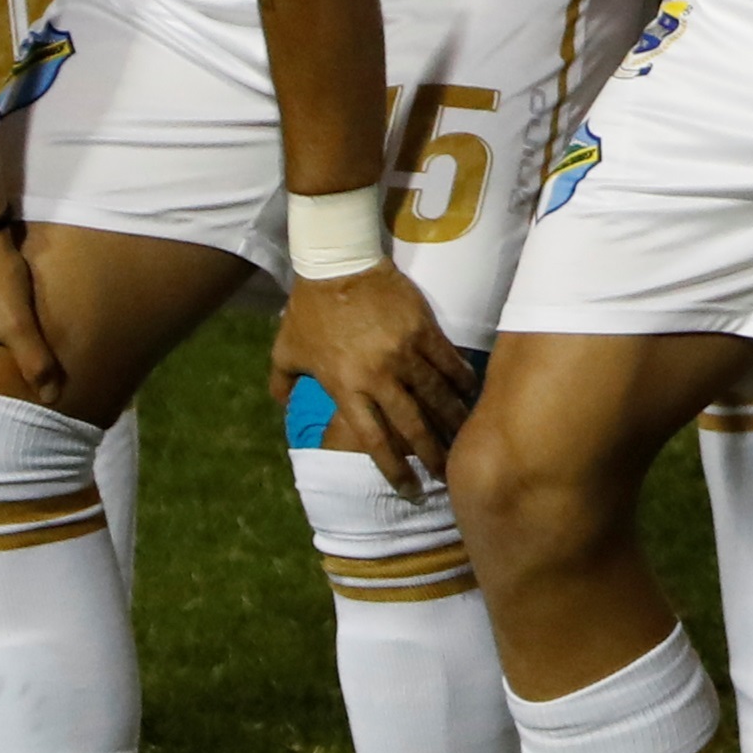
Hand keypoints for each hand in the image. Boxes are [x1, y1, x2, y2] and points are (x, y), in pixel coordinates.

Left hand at [274, 264, 478, 487]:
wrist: (337, 264)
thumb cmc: (309, 310)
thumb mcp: (286, 350)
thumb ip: (282, 381)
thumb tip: (280, 402)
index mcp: (347, 387)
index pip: (374, 438)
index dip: (392, 467)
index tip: (408, 488)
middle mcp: (379, 376)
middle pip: (412, 424)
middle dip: (431, 453)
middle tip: (444, 473)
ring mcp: (405, 353)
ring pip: (436, 396)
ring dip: (452, 421)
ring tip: (465, 439)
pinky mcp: (424, 330)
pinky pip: (448, 362)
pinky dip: (462, 381)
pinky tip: (472, 395)